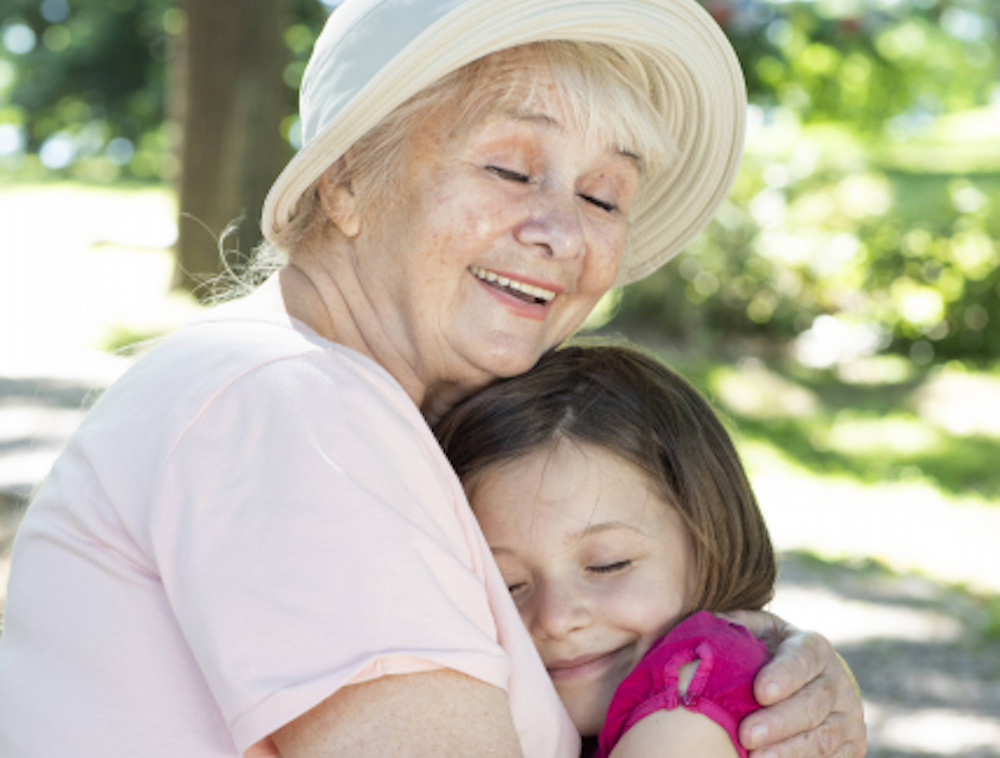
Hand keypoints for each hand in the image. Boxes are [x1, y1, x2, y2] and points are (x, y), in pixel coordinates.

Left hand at [721, 610, 866, 757]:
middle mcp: (838, 681)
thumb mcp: (756, 631)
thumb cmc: (768, 654)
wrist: (808, 682)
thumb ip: (735, 626)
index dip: (783, 675)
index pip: (802, 659)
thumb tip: (708, 627)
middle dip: (779, 722)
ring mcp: (849, 716)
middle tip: (747, 735)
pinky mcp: (854, 745)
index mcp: (814, 648)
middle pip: (813, 704)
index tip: (759, 692)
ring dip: (790, 751)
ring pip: (823, 737)